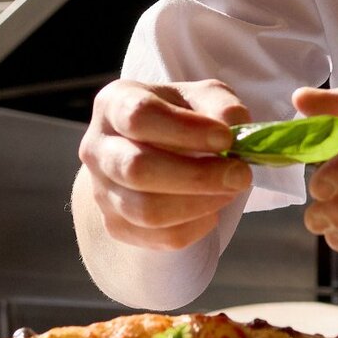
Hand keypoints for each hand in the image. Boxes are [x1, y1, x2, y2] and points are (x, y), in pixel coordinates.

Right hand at [78, 79, 252, 250]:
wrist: (155, 154)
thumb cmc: (183, 120)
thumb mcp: (205, 99)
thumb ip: (222, 106)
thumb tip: (232, 129)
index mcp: (115, 103)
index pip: (139, 117)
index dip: (186, 130)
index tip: (226, 139)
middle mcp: (97, 148)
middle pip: (137, 170)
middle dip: (198, 176)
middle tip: (240, 175)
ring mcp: (102, 191)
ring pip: (148, 211)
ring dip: (200, 204)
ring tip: (229, 191)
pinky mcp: (117, 226)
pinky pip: (161, 237)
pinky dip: (197, 227)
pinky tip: (211, 210)